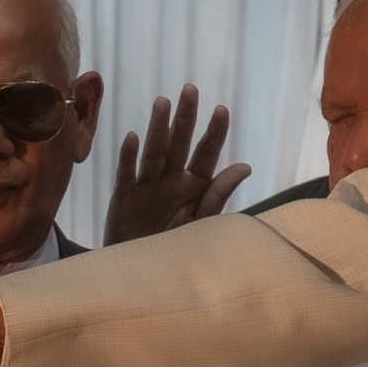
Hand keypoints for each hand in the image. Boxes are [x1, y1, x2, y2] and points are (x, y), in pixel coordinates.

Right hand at [103, 85, 248, 245]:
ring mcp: (146, 188)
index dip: (214, 131)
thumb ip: (218, 194)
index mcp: (195, 184)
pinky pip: (126, 176)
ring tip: (163, 103)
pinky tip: (133, 138)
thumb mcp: (202, 223)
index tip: (221, 110)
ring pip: (153, 153)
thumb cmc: (176, 251)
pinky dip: (129, 158)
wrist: (142, 276)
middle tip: (190, 89)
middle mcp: (171, 180)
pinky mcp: (123, 201)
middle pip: (179, 143)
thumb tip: (244, 165)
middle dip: (185, 117)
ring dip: (158, 128)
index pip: (207, 152)